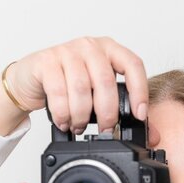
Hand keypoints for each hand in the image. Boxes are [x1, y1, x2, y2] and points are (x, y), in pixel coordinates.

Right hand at [5, 36, 148, 133]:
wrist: (31, 79)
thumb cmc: (68, 84)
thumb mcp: (98, 95)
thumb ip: (124, 111)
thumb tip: (151, 135)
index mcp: (109, 50)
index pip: (133, 64)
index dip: (140, 91)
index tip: (139, 115)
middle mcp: (90, 46)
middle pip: (105, 81)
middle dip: (106, 113)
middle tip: (104, 130)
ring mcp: (67, 51)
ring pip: (81, 88)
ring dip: (81, 116)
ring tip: (79, 127)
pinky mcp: (46, 62)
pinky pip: (58, 92)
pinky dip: (63, 113)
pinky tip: (64, 121)